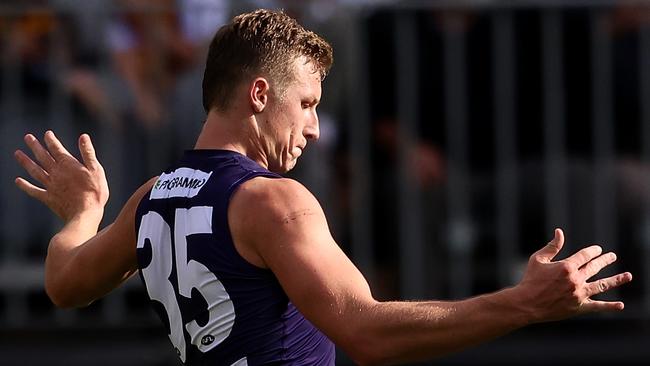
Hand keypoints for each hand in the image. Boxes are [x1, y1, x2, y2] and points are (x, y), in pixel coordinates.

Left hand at [14, 131, 108, 221]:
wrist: (85, 213)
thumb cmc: (95, 192)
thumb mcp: (96, 170)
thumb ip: (88, 153)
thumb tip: (83, 136)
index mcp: (68, 165)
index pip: (57, 148)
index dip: (51, 140)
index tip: (47, 133)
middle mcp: (56, 173)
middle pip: (43, 157)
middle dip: (35, 146)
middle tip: (27, 137)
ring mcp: (50, 186)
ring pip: (35, 171)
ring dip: (26, 162)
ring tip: (17, 153)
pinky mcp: (48, 198)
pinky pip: (34, 190)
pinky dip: (25, 186)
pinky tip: (18, 181)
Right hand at [516, 228, 632, 322]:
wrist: (526, 303)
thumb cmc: (530, 280)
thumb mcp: (538, 259)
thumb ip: (552, 246)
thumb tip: (560, 232)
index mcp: (566, 267)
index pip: (585, 256)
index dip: (593, 251)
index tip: (597, 250)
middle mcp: (575, 280)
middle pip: (595, 267)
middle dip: (605, 260)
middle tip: (612, 256)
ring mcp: (579, 294)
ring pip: (602, 285)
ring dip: (616, 280)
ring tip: (628, 275)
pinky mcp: (579, 307)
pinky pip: (598, 306)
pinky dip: (610, 306)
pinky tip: (620, 305)